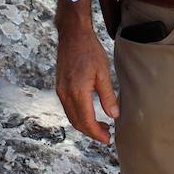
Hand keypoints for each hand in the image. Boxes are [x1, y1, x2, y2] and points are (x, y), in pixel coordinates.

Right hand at [55, 16, 118, 143]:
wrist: (72, 35)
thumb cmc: (90, 51)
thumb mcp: (103, 72)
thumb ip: (108, 96)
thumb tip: (114, 115)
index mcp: (77, 92)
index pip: (87, 121)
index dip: (97, 133)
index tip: (108, 139)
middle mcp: (65, 94)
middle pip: (77, 122)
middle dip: (92, 132)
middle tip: (107, 134)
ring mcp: (60, 91)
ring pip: (71, 116)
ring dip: (85, 124)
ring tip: (101, 125)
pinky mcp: (59, 87)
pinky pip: (68, 107)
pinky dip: (79, 115)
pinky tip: (90, 112)